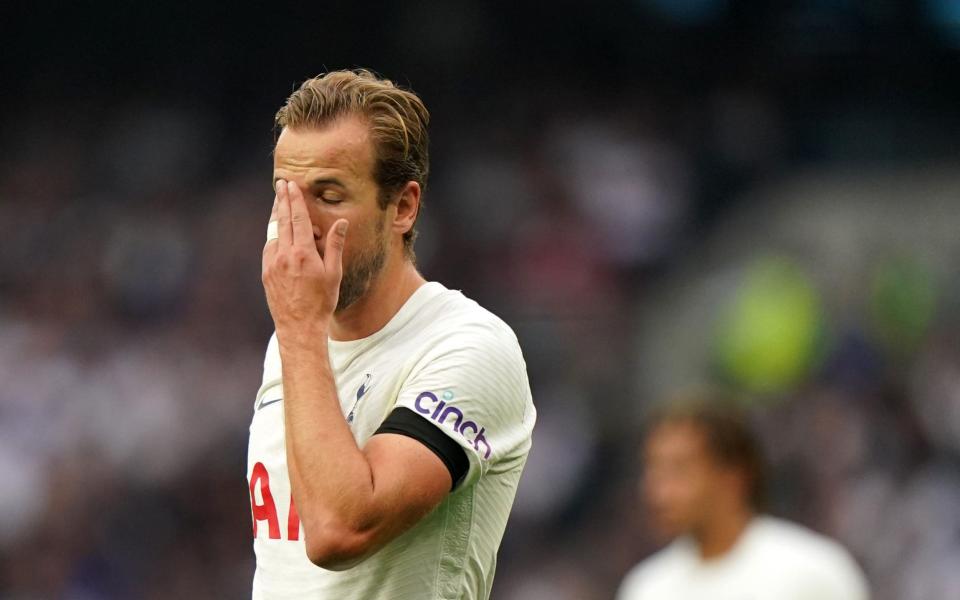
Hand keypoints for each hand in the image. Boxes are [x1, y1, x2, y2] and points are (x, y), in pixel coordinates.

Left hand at [262, 179, 348, 342]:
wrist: (299, 326)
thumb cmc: (322, 302)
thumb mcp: (334, 273)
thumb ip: (335, 246)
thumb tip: (341, 223)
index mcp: (303, 254)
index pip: (297, 219)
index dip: (294, 200)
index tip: (291, 185)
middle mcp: (284, 256)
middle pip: (282, 221)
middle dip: (281, 200)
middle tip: (281, 184)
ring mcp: (272, 264)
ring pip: (273, 233)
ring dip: (276, 216)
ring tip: (278, 202)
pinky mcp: (266, 273)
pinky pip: (269, 248)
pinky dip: (273, 235)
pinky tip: (277, 231)